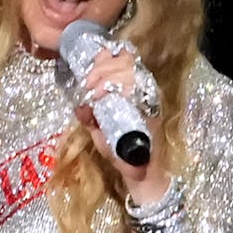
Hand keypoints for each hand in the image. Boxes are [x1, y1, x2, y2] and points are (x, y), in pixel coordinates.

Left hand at [76, 44, 166, 202]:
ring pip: (130, 71)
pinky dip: (117, 88)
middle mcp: (144, 88)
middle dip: (101, 68)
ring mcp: (150, 97)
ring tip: (93, 92)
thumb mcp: (99, 130)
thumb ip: (90, 116)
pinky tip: (103, 96)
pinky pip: (138, 88)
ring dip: (106, 76)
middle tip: (87, 84)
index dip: (104, 59)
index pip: (123, 59)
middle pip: (125, 62)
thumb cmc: (120, 150)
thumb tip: (79, 103)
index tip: (87, 72)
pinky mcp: (153, 108)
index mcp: (131, 88)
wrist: (139, 172)